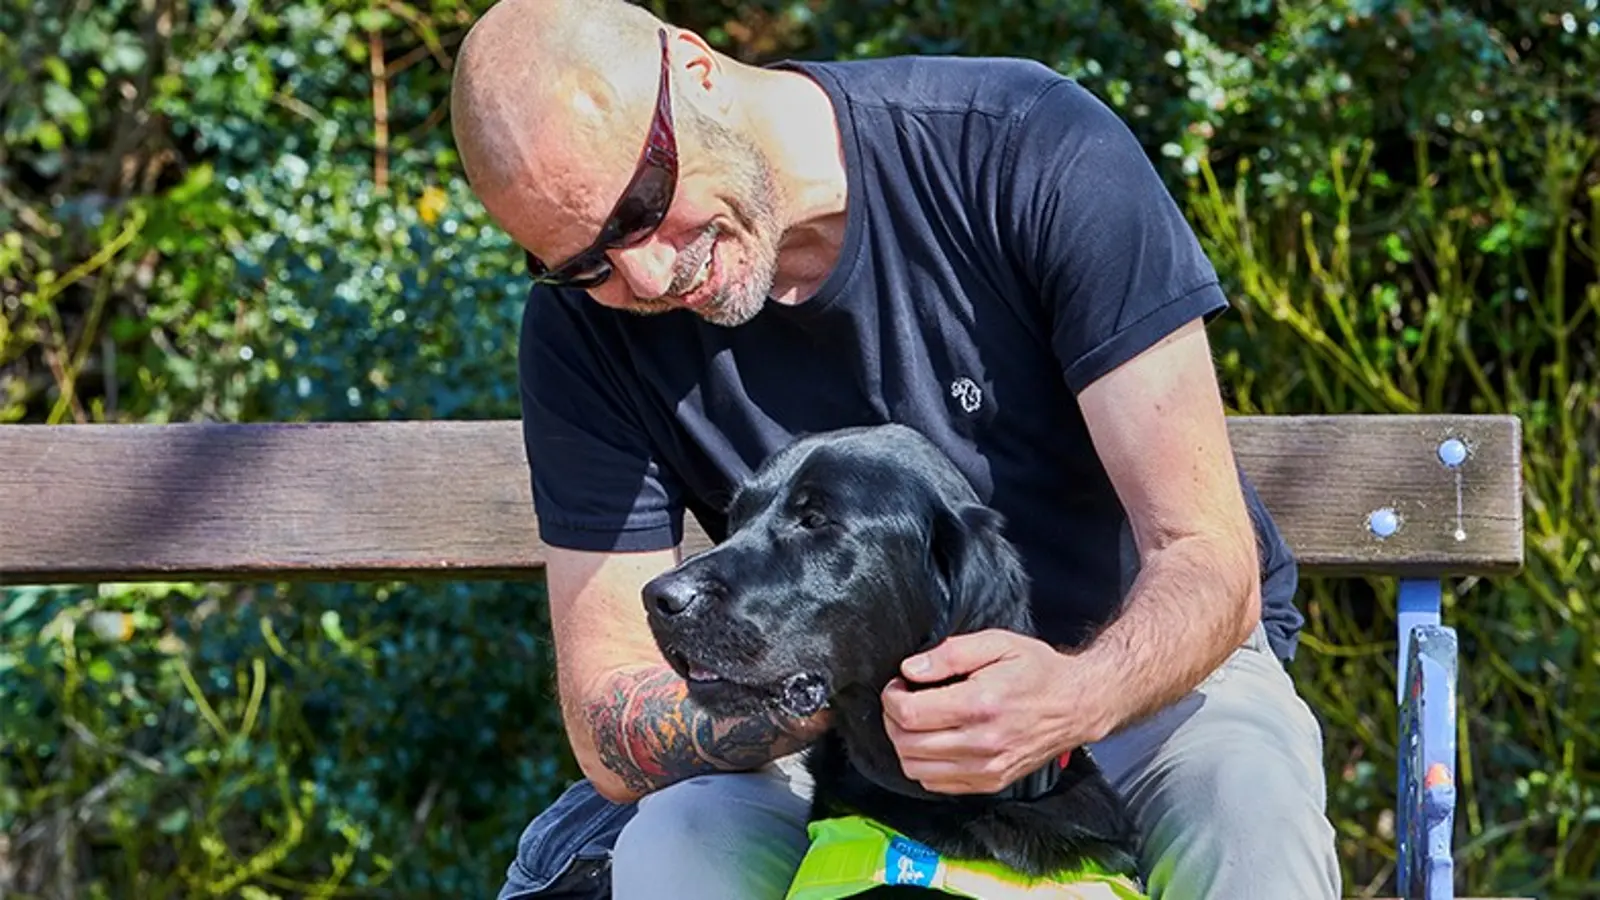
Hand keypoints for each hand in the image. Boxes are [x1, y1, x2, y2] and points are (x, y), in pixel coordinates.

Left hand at [881, 629, 1110, 794]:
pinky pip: (936, 784)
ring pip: (915, 769)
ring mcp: (987, 768)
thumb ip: (950, 653)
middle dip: (893, 719)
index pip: (910, 714)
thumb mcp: (997, 643)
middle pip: (907, 744)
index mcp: (981, 705)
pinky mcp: (990, 782)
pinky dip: (924, 765)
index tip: (899, 684)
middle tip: (903, 699)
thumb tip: (911, 669)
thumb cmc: (1038, 672)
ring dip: (904, 744)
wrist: (1076, 705)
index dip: (892, 697)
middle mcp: (982, 743)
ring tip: (917, 721)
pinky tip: (934, 742)